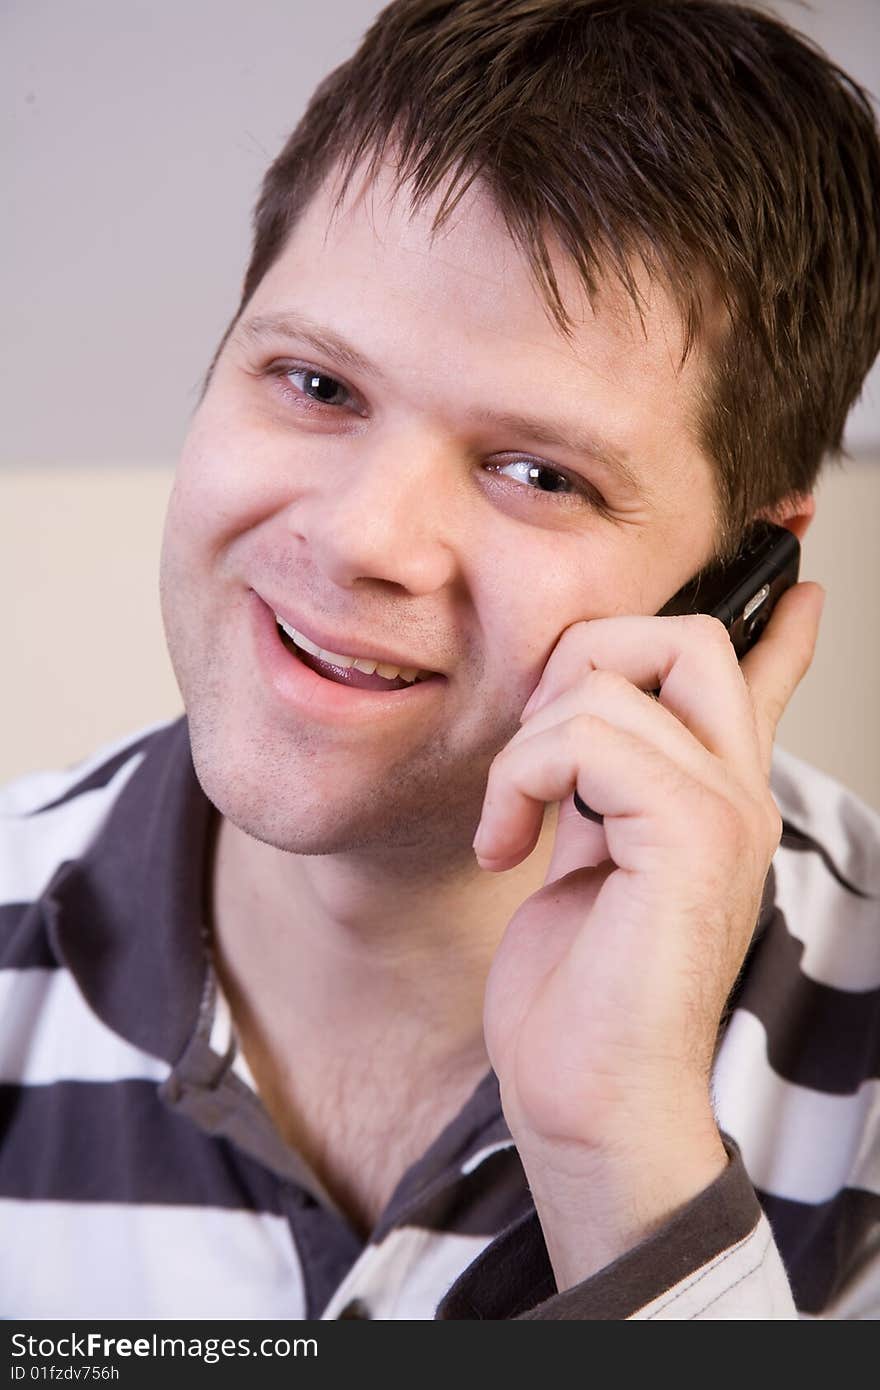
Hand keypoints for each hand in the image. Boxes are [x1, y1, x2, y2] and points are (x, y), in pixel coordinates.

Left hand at [475, 581, 824, 1286]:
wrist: (590, 1100)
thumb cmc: (581, 998)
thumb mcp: (590, 865)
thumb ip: (607, 792)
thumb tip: (591, 739)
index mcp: (715, 799)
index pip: (764, 684)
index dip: (777, 627)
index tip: (797, 579)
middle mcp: (737, 794)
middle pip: (684, 636)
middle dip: (583, 659)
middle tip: (535, 751)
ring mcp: (724, 812)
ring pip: (613, 680)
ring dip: (527, 745)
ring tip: (511, 822)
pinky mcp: (689, 836)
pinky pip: (589, 738)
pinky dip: (522, 780)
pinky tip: (507, 845)